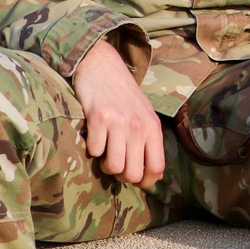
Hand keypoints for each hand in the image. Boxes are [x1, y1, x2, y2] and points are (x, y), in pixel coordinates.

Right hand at [72, 39, 164, 187]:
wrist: (102, 66)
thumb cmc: (123, 95)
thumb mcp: (144, 115)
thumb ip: (150, 142)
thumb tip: (154, 175)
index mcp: (153, 127)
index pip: (157, 168)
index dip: (146, 182)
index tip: (136, 180)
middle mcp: (138, 126)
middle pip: (133, 173)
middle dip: (122, 175)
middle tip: (116, 163)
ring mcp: (119, 122)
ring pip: (113, 166)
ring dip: (105, 165)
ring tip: (105, 152)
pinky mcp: (98, 118)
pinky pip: (95, 151)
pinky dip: (92, 148)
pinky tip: (95, 135)